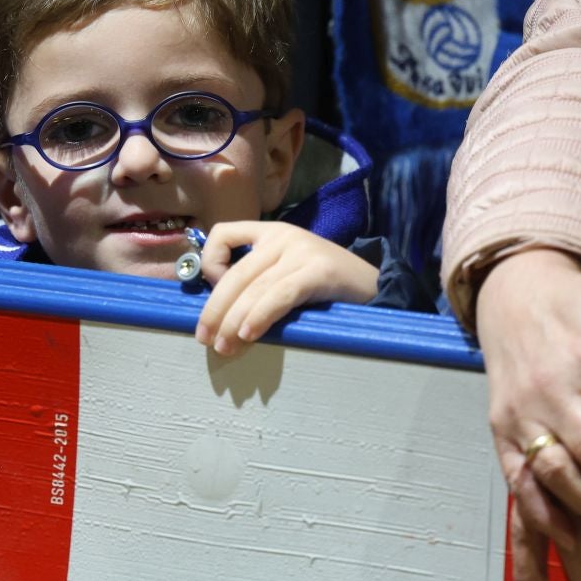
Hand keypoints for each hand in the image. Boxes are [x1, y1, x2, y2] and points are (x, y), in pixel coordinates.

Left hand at [192, 221, 380, 354]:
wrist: (375, 286)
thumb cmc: (325, 288)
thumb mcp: (286, 273)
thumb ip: (258, 281)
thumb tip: (219, 314)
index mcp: (271, 232)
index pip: (223, 233)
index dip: (209, 263)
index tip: (214, 293)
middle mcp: (283, 235)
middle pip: (235, 273)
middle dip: (215, 309)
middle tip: (205, 339)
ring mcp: (301, 251)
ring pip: (254, 288)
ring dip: (233, 321)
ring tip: (224, 347)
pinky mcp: (319, 271)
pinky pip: (280, 295)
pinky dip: (260, 316)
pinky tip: (249, 335)